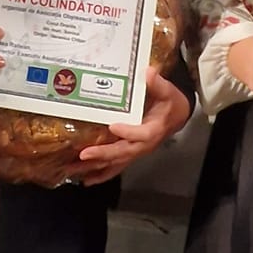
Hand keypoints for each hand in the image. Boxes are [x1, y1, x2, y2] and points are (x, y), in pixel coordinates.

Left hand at [75, 71, 192, 185]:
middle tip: (85, 154)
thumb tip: (148, 72)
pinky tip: (86, 180)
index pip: (143, 134)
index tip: (113, 127)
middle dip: (104, 154)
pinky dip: (101, 174)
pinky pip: (116, 166)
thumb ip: (158, 83)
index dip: (129, 132)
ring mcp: (136, 151)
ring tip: (76, 170)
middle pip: (125, 152)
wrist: (176, 116)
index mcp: (155, 128)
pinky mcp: (130, 153)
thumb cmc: (170, 102)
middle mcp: (145, 143)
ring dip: (96, 167)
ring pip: (117, 162)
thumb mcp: (168, 90)